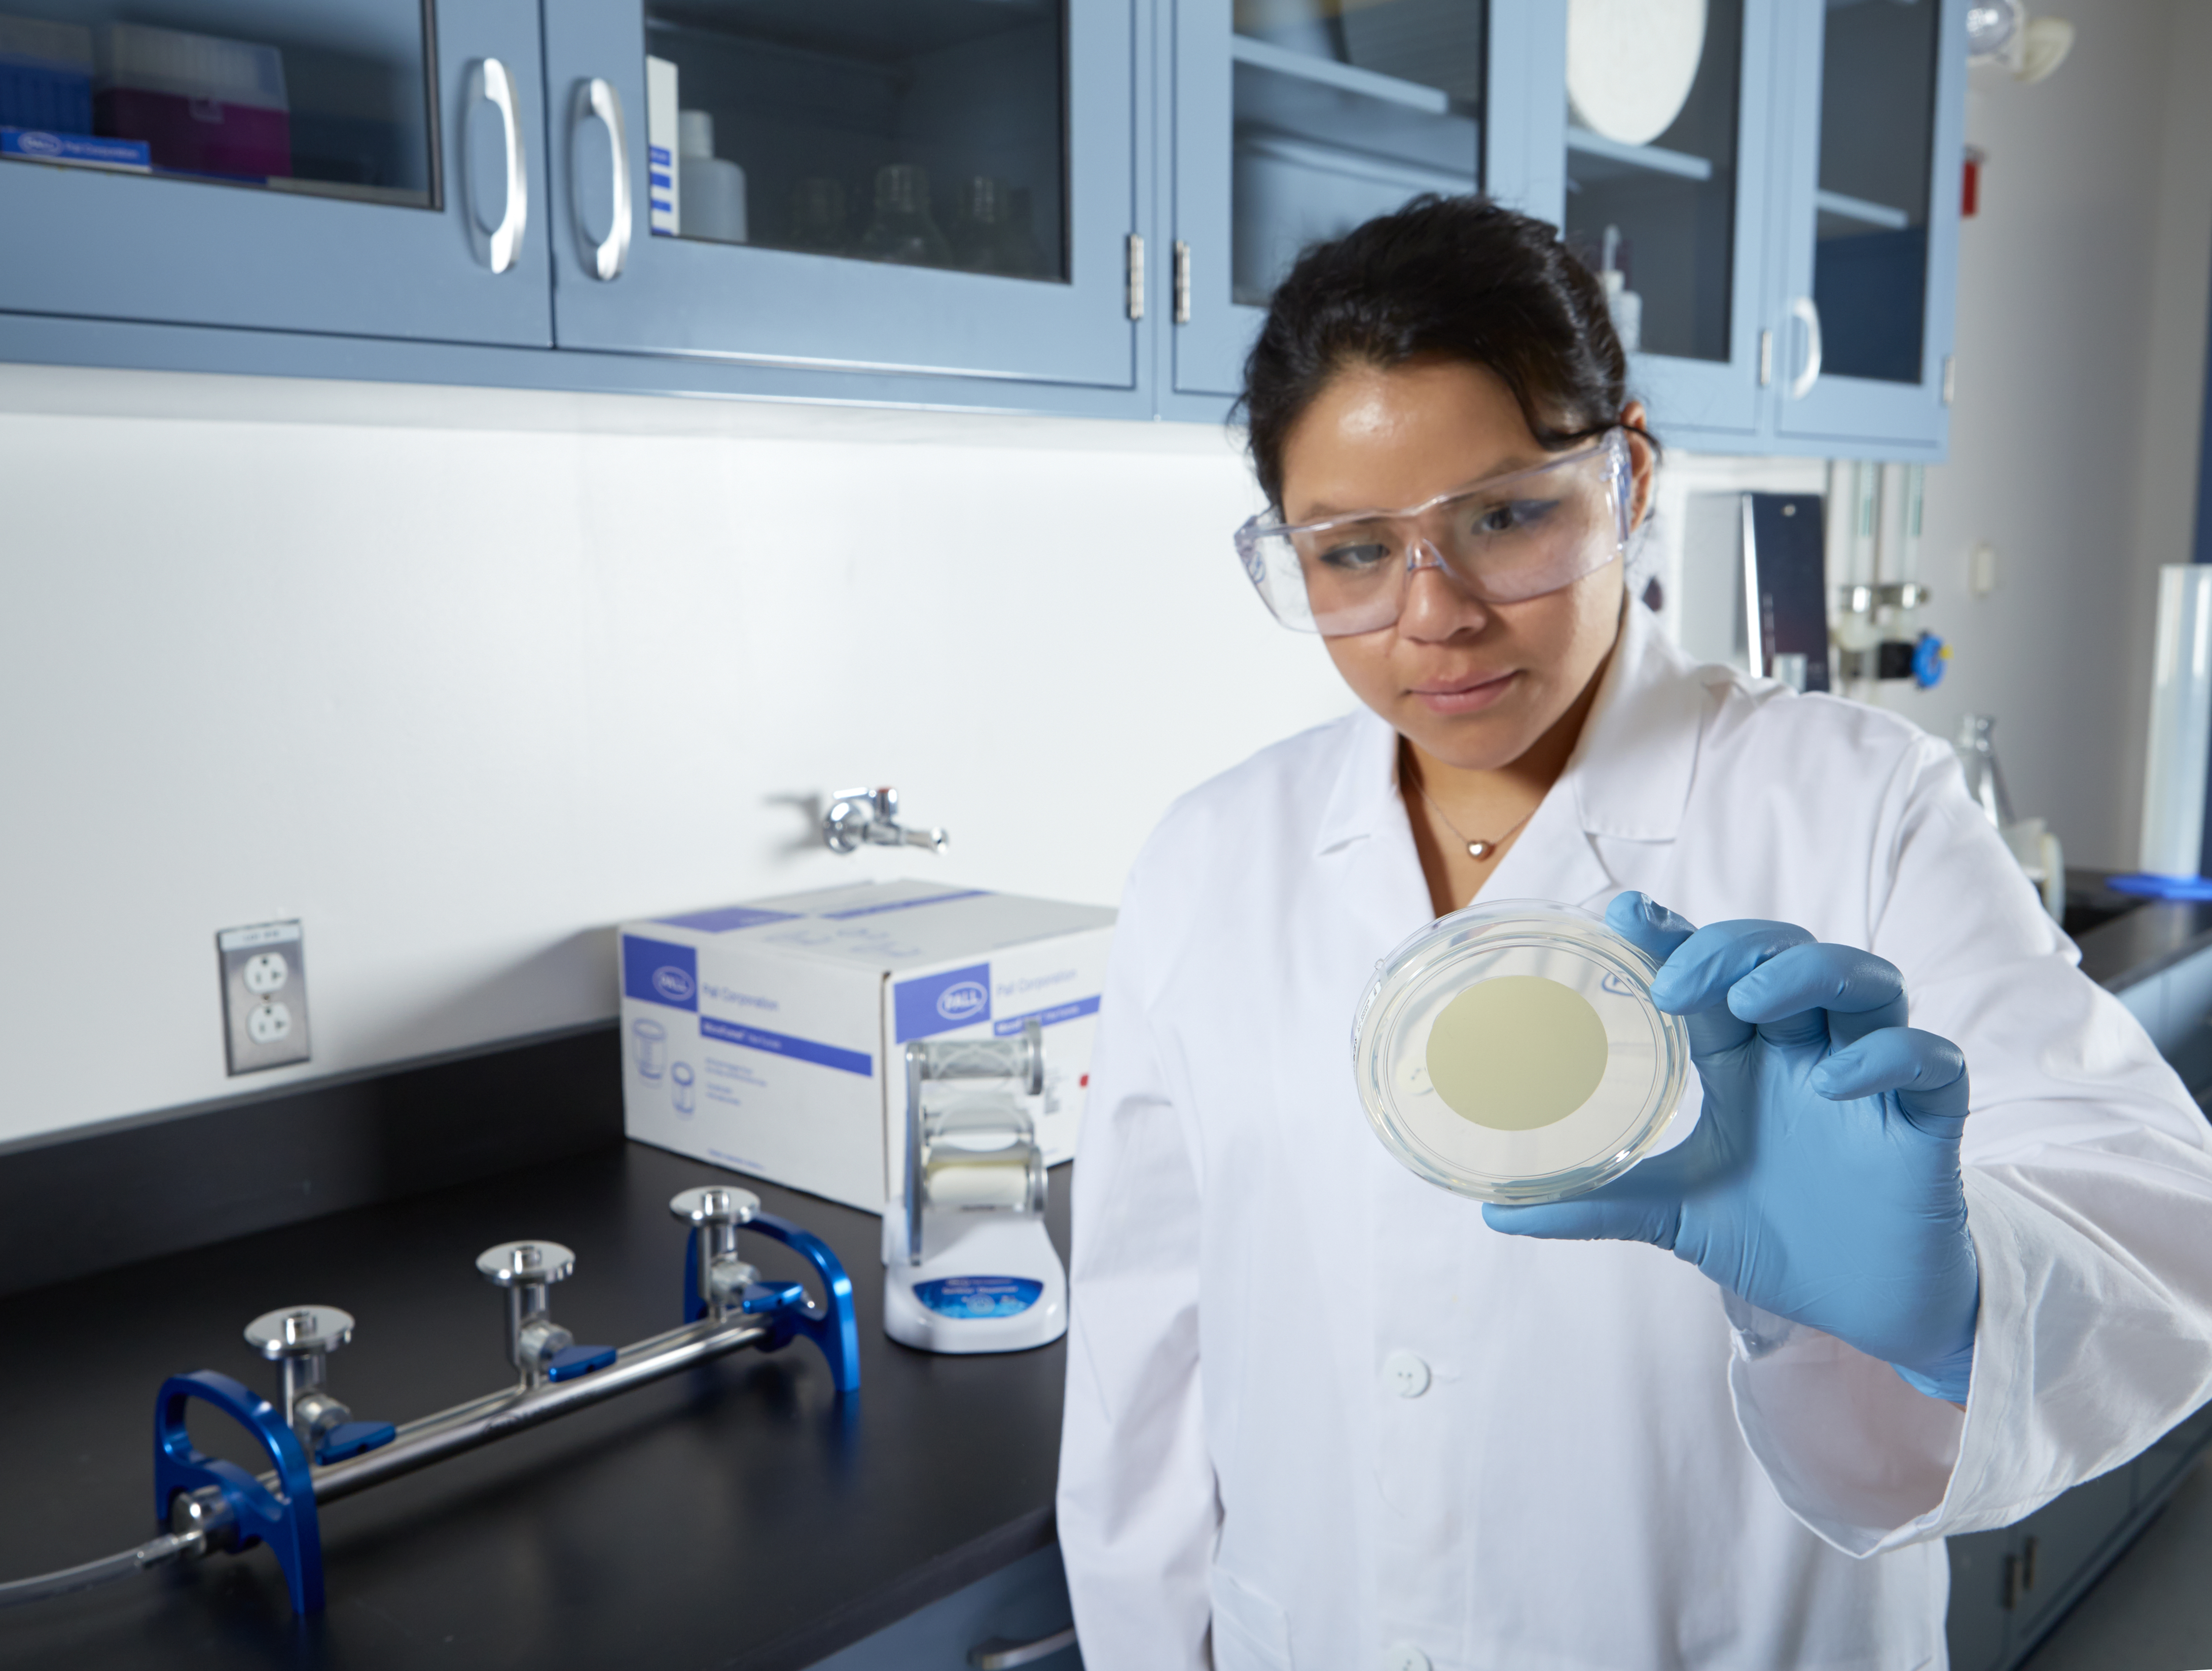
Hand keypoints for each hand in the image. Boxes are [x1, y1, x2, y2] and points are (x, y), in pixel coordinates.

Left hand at [1483, 892, 1979, 1403]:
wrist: (1865, 1309)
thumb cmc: (1779, 1237)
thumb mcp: (1675, 1215)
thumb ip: (1595, 1204)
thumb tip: (1497, 1210)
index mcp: (1748, 1060)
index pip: (1713, 973)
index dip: (1675, 934)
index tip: (1624, 912)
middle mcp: (1809, 1052)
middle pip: (1788, 954)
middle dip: (1734, 948)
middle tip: (1679, 986)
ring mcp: (1873, 1079)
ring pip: (1867, 982)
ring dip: (1809, 976)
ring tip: (1751, 1003)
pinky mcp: (1928, 1120)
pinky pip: (1930, 1060)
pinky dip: (1888, 1056)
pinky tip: (1838, 1080)